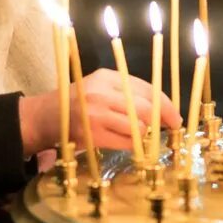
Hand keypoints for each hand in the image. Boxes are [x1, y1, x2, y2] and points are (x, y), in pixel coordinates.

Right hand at [19, 68, 181, 154]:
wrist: (46, 117)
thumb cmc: (79, 101)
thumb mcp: (101, 86)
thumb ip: (127, 92)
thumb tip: (161, 108)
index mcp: (108, 76)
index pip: (147, 88)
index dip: (165, 103)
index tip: (175, 116)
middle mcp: (102, 93)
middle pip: (145, 107)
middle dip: (163, 119)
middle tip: (171, 127)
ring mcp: (96, 114)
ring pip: (138, 126)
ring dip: (146, 134)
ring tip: (144, 135)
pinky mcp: (92, 135)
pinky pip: (126, 142)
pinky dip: (134, 145)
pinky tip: (133, 144)